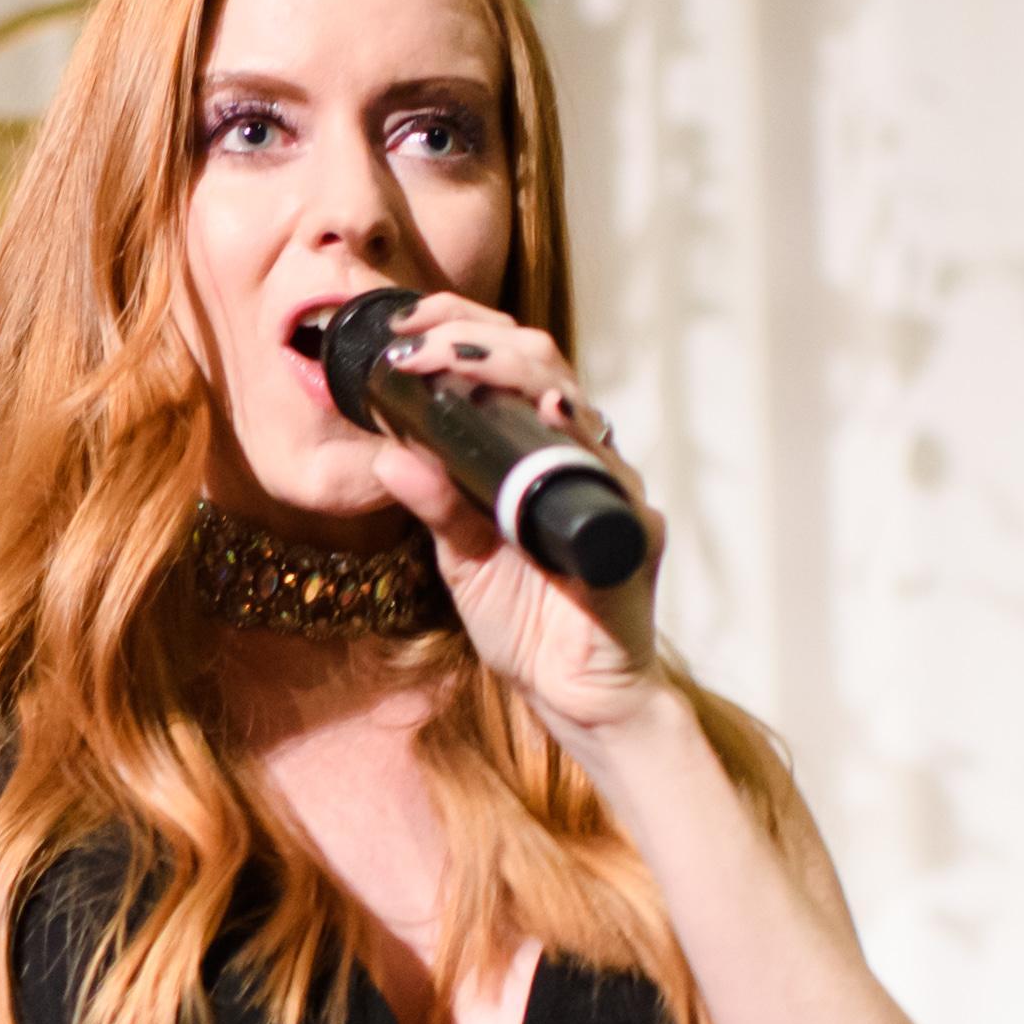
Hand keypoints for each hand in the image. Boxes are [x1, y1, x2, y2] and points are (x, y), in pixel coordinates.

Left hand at [358, 294, 665, 739]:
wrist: (575, 696)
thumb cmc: (528, 622)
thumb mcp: (464, 560)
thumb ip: (435, 505)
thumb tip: (388, 453)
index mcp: (535, 456)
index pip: (506, 369)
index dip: (463, 334)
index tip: (408, 327)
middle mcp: (579, 458)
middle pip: (543, 366)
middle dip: (479, 338)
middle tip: (421, 336)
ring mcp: (611, 489)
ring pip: (576, 402)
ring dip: (517, 372)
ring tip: (465, 357)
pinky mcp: (635, 530)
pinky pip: (608, 475)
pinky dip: (580, 441)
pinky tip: (557, 416)